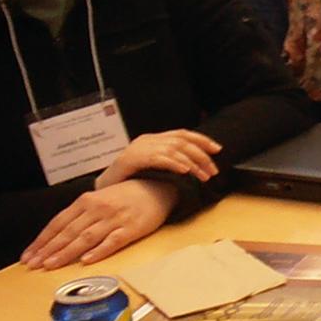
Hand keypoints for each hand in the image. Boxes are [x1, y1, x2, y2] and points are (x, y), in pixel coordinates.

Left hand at [21, 179, 178, 269]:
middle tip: (34, 265)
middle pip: (69, 232)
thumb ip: (79, 216)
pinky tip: (87, 260)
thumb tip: (56, 238)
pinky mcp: (132, 228)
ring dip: (67, 252)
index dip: (42, 240)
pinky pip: (113, 241)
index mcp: (87, 201)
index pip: (58, 223)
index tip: (28, 256)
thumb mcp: (98, 200)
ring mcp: (115, 219)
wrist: (157, 187)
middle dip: (49, 250)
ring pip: (86, 237)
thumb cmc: (124, 197)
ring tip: (51, 265)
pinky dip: (99, 251)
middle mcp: (98, 209)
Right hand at [95, 130, 220, 188]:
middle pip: (181, 141)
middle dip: (201, 155)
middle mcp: (147, 140)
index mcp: (153, 139)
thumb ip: (169, 161)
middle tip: (213, 170)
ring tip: (203, 175)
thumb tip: (196, 165)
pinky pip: (159, 158)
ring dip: (192, 163)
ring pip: (174, 149)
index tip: (218, 149)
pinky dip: (175, 163)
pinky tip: (185, 171)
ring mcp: (139, 148)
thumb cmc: (129, 180)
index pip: (182, 133)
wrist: (103, 187)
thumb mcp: (152, 167)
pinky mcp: (132, 158)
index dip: (202, 140)